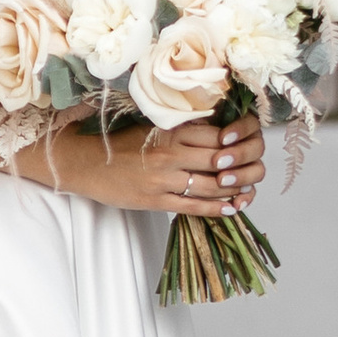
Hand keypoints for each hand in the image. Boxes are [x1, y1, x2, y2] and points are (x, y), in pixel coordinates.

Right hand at [39, 111, 263, 215]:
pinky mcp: (155, 200)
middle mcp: (169, 154)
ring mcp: (163, 179)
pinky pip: (193, 206)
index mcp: (168, 131)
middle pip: (219, 160)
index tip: (245, 145)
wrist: (84, 163)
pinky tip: (229, 208)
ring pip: (210, 185)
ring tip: (246, 192)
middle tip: (252, 171)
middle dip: (241, 167)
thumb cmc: (117, 144)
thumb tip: (216, 129)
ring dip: (233, 190)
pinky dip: (215, 209)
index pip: (215, 135)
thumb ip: (180, 129)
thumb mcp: (150, 127)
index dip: (237, 141)